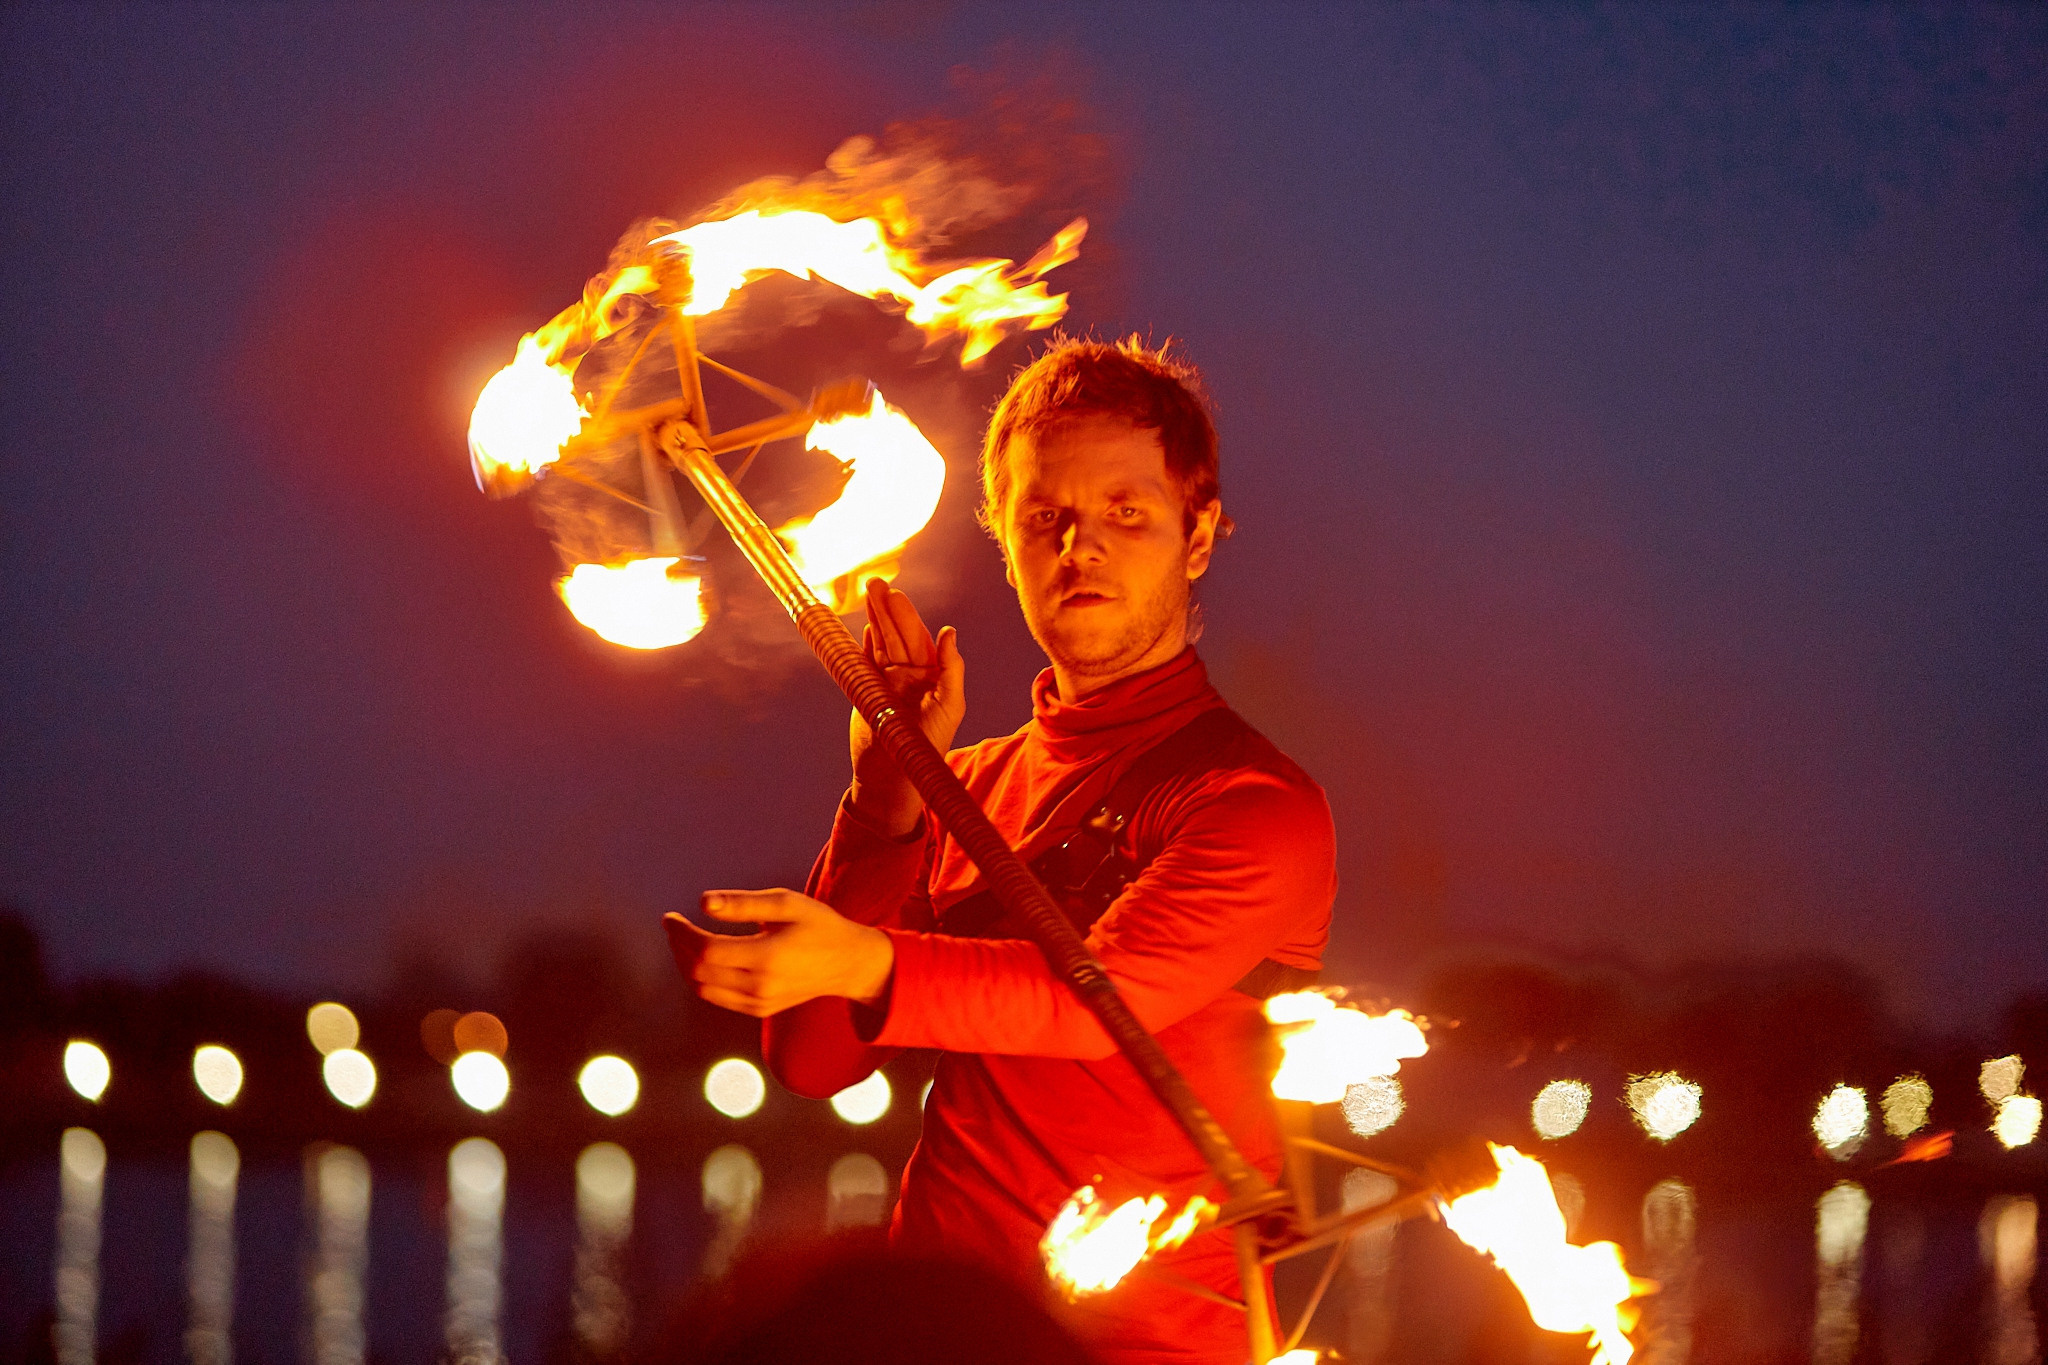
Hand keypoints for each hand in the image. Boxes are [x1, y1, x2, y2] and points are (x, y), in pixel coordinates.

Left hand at [663, 890, 894, 1017]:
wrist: (848, 963)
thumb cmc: (818, 925)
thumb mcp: (786, 903)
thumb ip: (743, 904)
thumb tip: (702, 903)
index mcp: (766, 957)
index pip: (706, 950)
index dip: (681, 933)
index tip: (671, 917)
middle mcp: (760, 986)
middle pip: (698, 972)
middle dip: (678, 947)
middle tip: (673, 926)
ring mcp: (759, 1003)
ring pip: (702, 989)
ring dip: (685, 965)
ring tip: (683, 941)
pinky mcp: (759, 1010)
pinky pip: (717, 998)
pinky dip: (701, 979)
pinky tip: (703, 959)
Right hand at [850, 578, 964, 836]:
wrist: (892, 775)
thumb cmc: (927, 746)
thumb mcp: (948, 707)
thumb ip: (951, 669)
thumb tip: (950, 631)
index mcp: (931, 675)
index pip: (918, 638)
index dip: (907, 616)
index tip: (897, 596)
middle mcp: (910, 674)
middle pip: (897, 635)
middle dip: (887, 609)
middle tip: (876, 584)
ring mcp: (888, 681)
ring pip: (881, 643)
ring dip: (875, 619)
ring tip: (869, 593)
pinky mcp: (869, 691)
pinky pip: (867, 661)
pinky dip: (866, 644)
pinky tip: (866, 625)